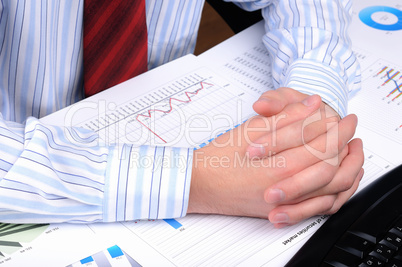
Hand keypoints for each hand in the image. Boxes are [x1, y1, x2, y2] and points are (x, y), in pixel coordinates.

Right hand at [187, 93, 360, 221]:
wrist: (199, 184)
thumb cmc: (218, 158)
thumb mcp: (250, 130)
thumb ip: (285, 117)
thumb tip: (311, 103)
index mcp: (277, 165)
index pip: (318, 141)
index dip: (332, 123)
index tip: (340, 113)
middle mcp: (285, 187)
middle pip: (329, 162)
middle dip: (343, 139)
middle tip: (349, 124)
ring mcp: (285, 202)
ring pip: (330, 186)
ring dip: (345, 164)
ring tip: (350, 147)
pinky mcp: (283, 209)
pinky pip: (319, 203)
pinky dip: (334, 187)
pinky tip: (337, 173)